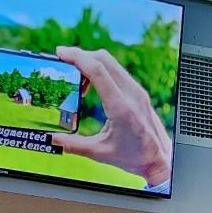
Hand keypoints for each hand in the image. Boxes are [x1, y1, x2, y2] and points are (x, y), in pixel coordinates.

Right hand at [50, 46, 171, 188]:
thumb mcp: (99, 153)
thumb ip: (73, 145)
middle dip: (81, 55)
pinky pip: (117, 71)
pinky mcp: (138, 92)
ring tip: (75, 75)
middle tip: (62, 59)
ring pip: (111, 63)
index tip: (61, 53)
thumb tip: (51, 139)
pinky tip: (90, 83)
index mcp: (121, 108)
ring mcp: (137, 91)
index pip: (98, 72)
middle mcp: (131, 95)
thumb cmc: (133, 157)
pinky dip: (101, 69)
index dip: (77, 58)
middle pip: (104, 60)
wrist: (160, 159)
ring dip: (91, 62)